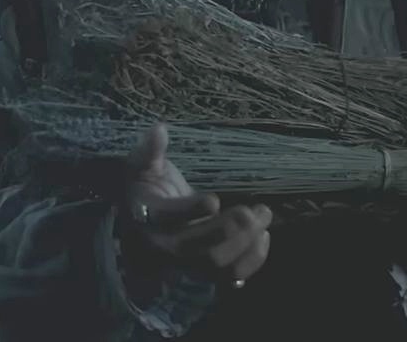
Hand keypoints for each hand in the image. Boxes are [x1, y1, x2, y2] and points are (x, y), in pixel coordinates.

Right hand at [120, 124, 271, 287]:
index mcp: (148, 217)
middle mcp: (164, 247)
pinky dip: (251, 261)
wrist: (142, 221)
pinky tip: (264, 237)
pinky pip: (229, 277)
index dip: (190, 212)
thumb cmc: (146, 186)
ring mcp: (185, 263)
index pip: (167, 219)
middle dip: (231, 231)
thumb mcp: (143, 165)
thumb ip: (150, 150)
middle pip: (200, 250)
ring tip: (264, 216)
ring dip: (246, 244)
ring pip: (218, 265)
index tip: (214, 201)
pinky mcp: (203, 269)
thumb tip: (159, 129)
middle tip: (255, 211)